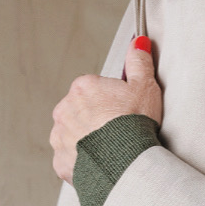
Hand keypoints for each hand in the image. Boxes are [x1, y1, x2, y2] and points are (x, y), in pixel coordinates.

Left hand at [49, 38, 162, 182]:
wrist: (128, 162)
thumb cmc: (135, 124)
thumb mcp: (144, 86)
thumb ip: (139, 62)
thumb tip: (138, 43)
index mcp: (82, 88)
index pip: (94, 90)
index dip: (112, 101)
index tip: (123, 111)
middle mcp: (65, 110)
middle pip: (80, 112)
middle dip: (95, 119)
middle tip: (117, 130)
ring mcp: (60, 137)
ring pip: (72, 135)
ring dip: (86, 140)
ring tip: (109, 148)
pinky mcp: (61, 162)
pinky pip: (70, 160)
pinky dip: (82, 162)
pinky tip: (99, 163)